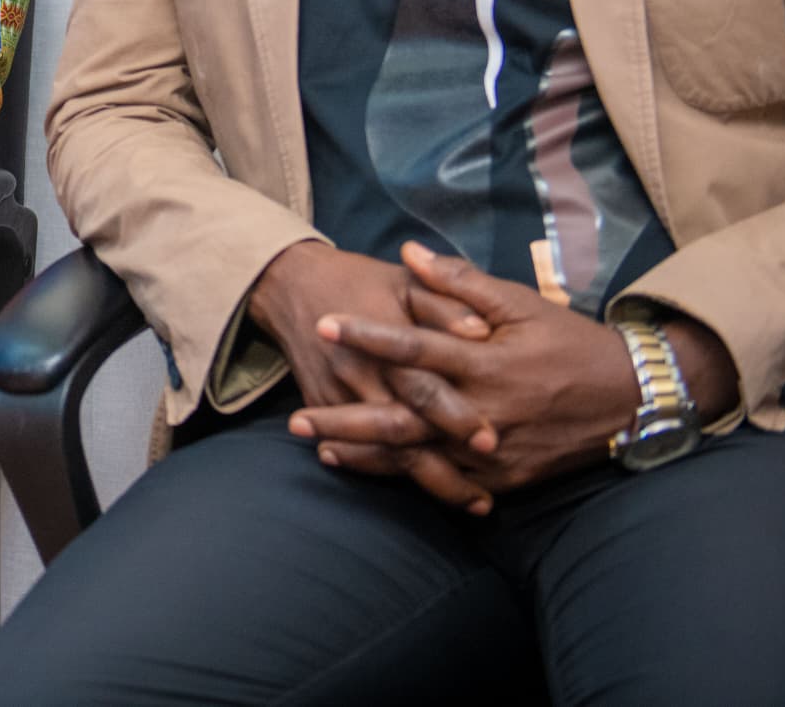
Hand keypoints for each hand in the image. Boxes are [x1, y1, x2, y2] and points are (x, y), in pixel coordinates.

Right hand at [246, 242, 498, 512]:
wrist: (292, 286)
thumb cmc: (363, 282)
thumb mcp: (406, 283)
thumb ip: (446, 303)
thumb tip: (481, 331)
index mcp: (386, 341)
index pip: (423, 385)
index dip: (456, 414)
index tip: (492, 439)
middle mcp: (361, 376)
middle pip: (404, 431)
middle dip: (444, 465)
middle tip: (486, 493)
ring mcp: (339, 398)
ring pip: (385, 453)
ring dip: (429, 482)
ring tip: (476, 503)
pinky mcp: (325, 410)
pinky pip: (361, 453)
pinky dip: (396, 476)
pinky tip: (432, 492)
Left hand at [292, 242, 656, 494]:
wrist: (631, 399)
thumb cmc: (570, 342)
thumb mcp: (522, 303)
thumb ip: (461, 281)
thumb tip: (408, 253)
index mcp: (487, 361)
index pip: (416, 348)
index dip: (367, 336)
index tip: (324, 325)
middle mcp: (485, 410)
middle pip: (403, 417)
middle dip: (347, 418)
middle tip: (297, 417)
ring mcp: (493, 452)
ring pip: (417, 458)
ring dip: (365, 453)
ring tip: (317, 446)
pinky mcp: (502, 479)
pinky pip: (445, 484)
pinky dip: (404, 478)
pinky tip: (367, 469)